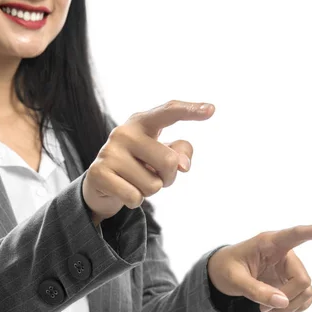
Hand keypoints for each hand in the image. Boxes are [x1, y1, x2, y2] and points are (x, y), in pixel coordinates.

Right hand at [83, 100, 214, 222]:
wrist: (100, 182)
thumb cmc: (138, 165)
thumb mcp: (161, 156)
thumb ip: (180, 154)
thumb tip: (182, 165)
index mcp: (142, 122)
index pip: (168, 112)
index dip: (190, 110)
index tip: (212, 110)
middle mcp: (124, 132)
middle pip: (169, 162)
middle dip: (167, 178)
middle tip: (151, 175)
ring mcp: (109, 151)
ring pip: (153, 185)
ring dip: (149, 191)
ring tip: (134, 181)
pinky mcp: (99, 172)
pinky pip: (135, 197)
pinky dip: (134, 201)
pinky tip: (123, 191)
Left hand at [208, 219, 311, 311]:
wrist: (221, 273)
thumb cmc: (225, 269)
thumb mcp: (234, 280)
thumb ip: (256, 290)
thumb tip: (283, 303)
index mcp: (269, 242)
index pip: (297, 234)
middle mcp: (284, 252)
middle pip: (302, 279)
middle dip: (287, 299)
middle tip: (265, 310)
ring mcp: (289, 267)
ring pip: (306, 290)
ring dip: (290, 307)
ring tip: (266, 311)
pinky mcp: (290, 280)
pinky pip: (306, 297)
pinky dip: (294, 309)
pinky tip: (278, 311)